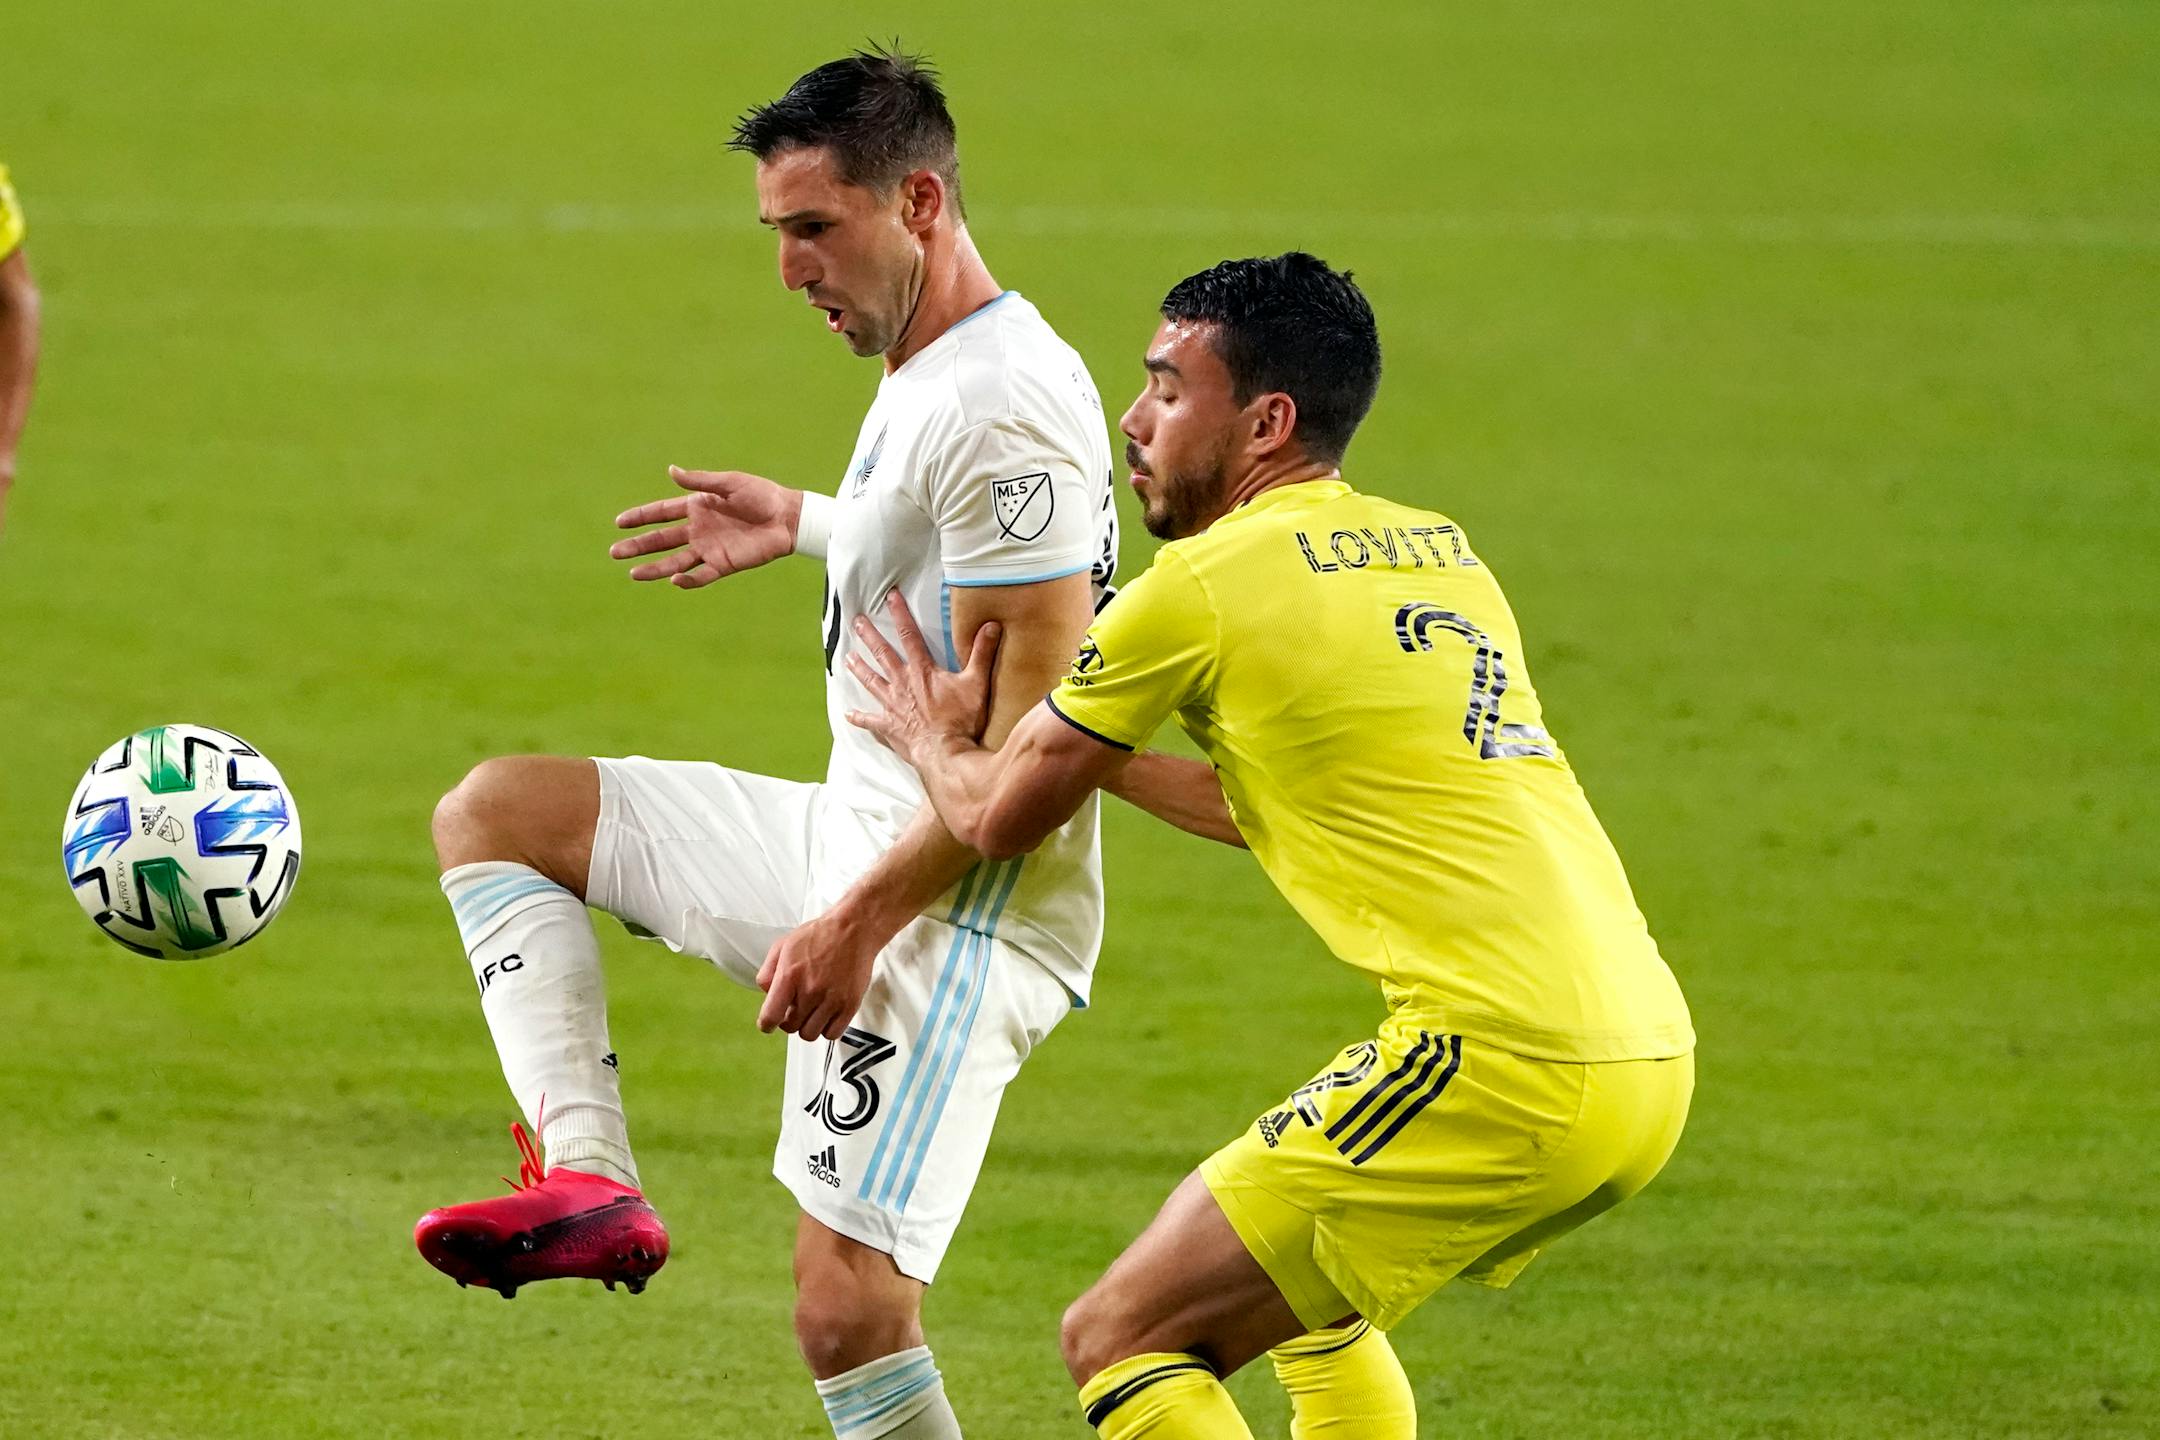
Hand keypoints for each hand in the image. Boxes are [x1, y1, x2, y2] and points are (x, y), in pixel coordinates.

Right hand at [610, 467, 801, 588]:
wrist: (788, 517)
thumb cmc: (762, 495)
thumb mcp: (729, 483)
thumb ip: (700, 482)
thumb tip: (671, 471)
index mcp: (697, 507)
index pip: (661, 513)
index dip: (640, 517)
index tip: (619, 522)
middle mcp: (698, 530)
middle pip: (661, 540)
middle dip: (638, 546)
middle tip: (614, 552)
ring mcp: (709, 548)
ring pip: (675, 561)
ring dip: (655, 569)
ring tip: (633, 574)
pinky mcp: (724, 564)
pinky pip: (702, 575)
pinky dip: (688, 580)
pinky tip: (674, 580)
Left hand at [756, 905, 890, 1039]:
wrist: (853, 930)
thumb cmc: (819, 936)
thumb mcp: (782, 946)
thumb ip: (767, 973)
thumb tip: (766, 996)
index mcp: (790, 976)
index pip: (771, 1016)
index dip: (766, 1024)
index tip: (769, 1024)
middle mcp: (810, 990)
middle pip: (790, 1027)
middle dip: (789, 1019)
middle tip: (796, 1006)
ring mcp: (831, 1000)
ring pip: (810, 1034)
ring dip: (807, 1025)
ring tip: (812, 1009)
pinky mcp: (849, 1005)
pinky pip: (832, 1034)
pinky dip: (827, 1028)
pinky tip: (826, 1013)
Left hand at [845, 591, 1000, 763]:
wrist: (945, 752)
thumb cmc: (961, 720)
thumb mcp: (977, 683)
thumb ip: (982, 653)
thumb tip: (991, 625)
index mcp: (921, 671)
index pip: (909, 635)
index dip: (900, 614)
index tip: (890, 597)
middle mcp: (902, 684)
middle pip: (882, 654)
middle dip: (869, 635)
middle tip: (857, 621)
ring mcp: (893, 705)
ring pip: (871, 682)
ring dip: (860, 669)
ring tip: (848, 658)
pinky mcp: (889, 726)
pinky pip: (870, 721)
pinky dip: (859, 718)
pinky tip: (849, 714)